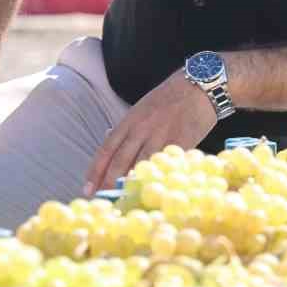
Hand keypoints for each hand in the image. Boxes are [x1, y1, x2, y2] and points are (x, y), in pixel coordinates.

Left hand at [84, 72, 215, 195]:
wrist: (199, 86)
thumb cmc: (169, 99)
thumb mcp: (142, 109)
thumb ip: (129, 129)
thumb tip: (113, 150)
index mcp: (130, 120)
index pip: (107, 149)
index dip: (95, 171)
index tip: (87, 189)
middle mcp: (142, 128)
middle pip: (120, 160)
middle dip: (109, 183)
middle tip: (102, 201)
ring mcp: (162, 135)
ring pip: (141, 164)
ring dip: (131, 184)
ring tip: (123, 200)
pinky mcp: (181, 141)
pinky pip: (166, 162)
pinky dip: (157, 177)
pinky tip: (151, 189)